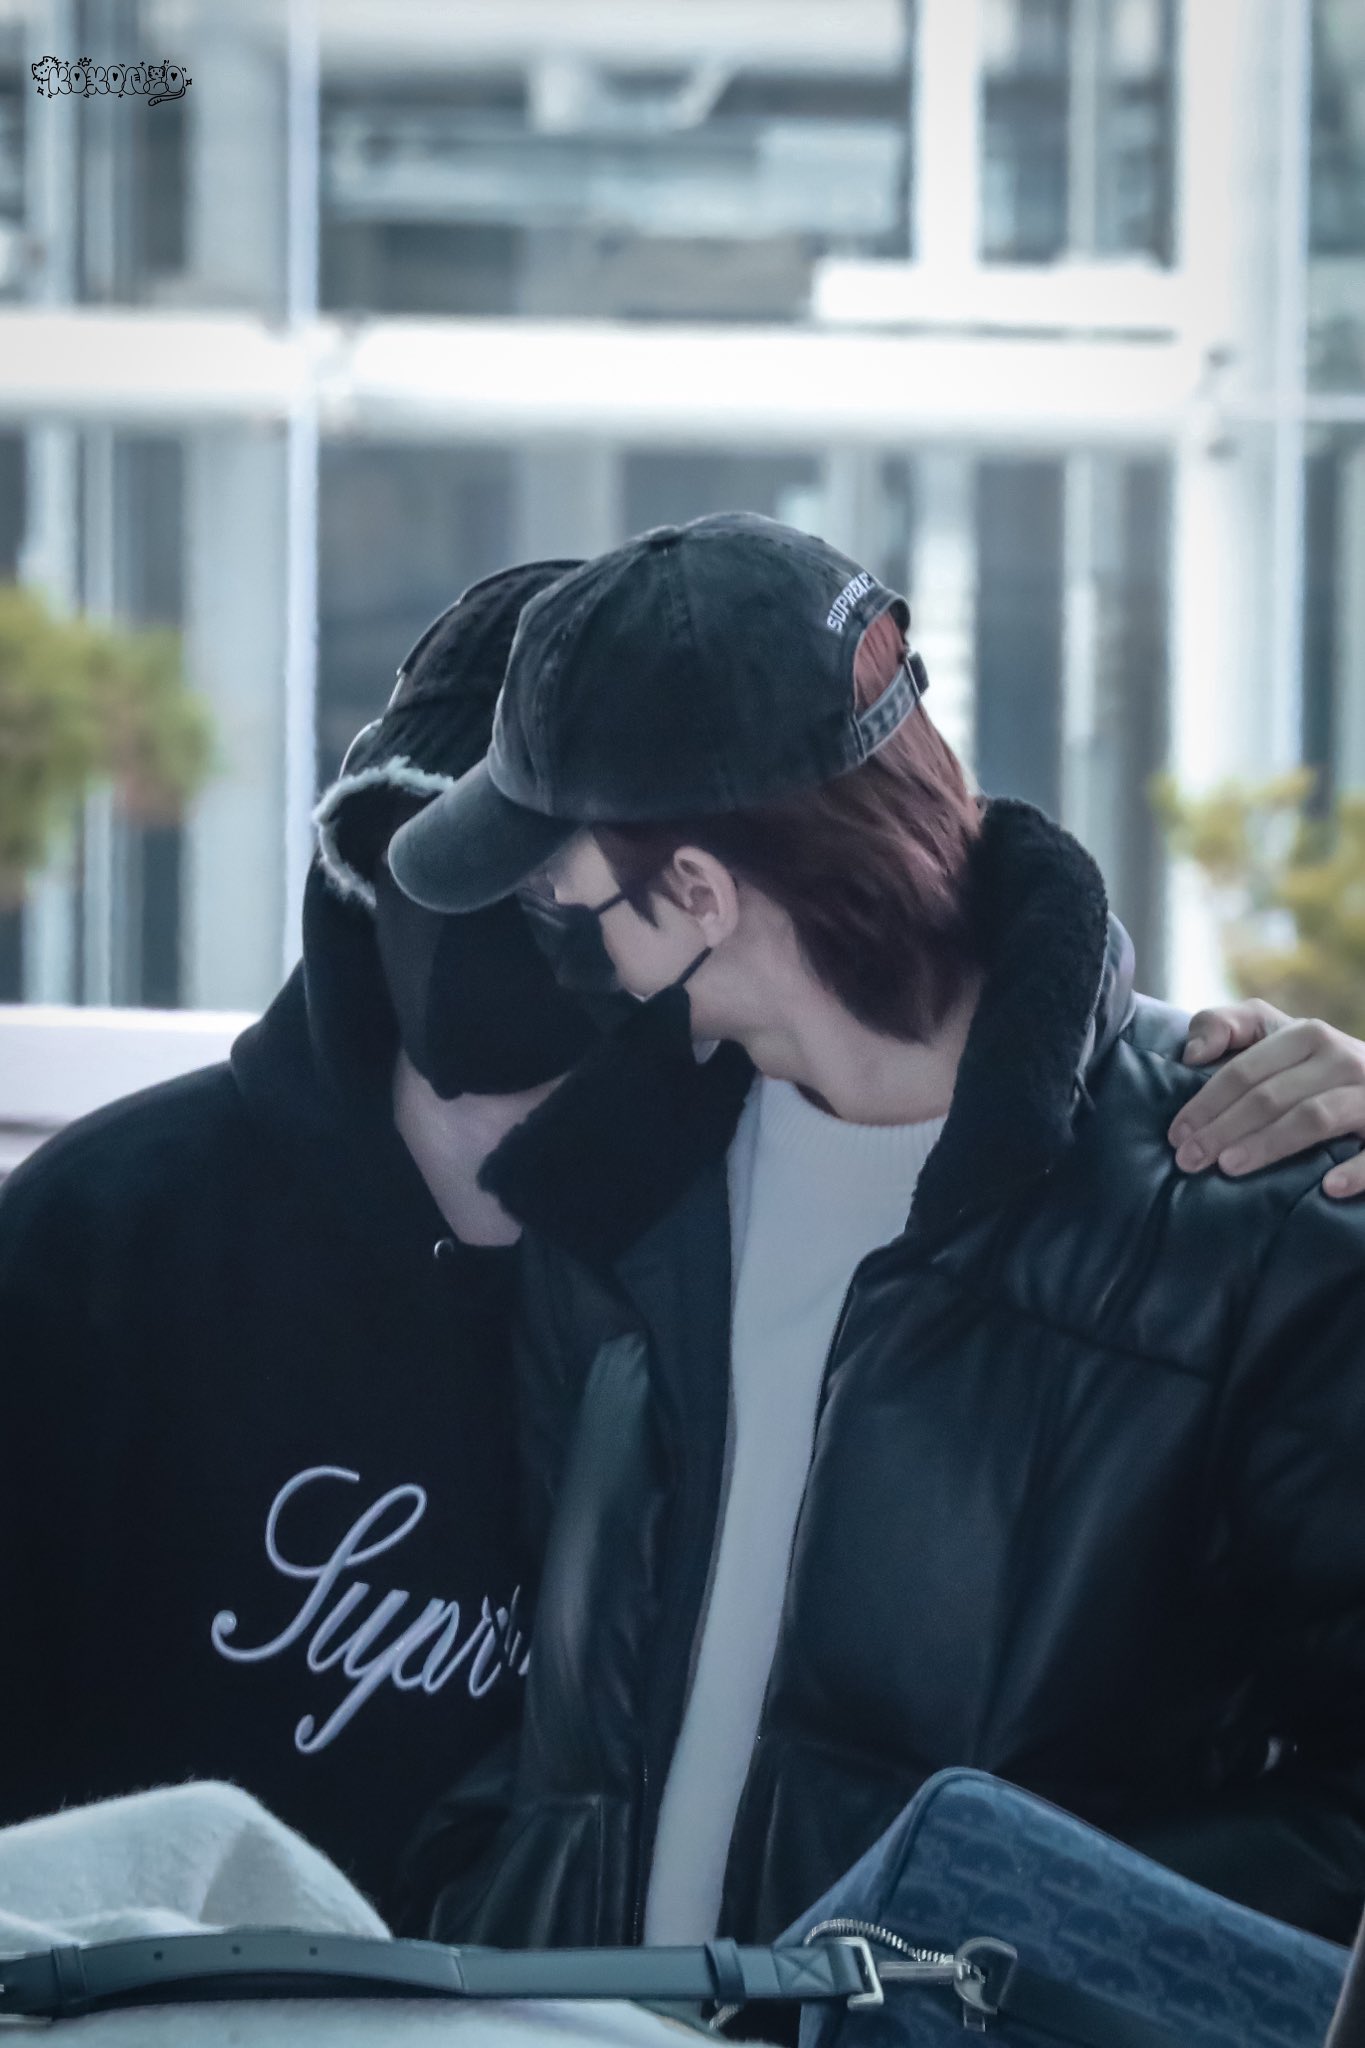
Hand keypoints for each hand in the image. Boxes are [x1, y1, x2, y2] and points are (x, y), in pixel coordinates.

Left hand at [1169, 999, 1364, 1197]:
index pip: (1244, 1071)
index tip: (1176, 1135)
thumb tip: (1191, 1053)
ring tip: (1229, 1168)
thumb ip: (1229, 1026)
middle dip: (1223, 1129)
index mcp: (1307, 1035)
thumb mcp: (1276, 1035)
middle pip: (1271, 1096)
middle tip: (1189, 1161)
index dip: (1205, 1103)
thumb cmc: (1318, 1068)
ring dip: (1269, 1144)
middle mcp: (1342, 1058)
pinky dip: (1355, 1170)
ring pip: (1313, 1117)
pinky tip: (1328, 1187)